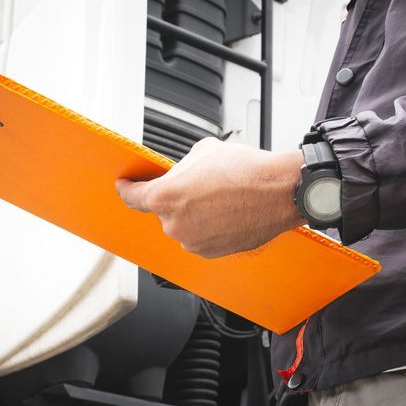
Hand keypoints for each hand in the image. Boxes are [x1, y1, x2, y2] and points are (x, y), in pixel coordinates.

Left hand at [116, 137, 304, 257]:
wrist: (280, 192)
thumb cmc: (247, 171)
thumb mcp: (203, 152)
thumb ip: (180, 168)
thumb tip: (177, 175)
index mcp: (166, 197)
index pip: (132, 197)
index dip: (127, 190)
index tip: (125, 187)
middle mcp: (175, 224)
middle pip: (164, 211)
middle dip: (178, 198)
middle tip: (202, 186)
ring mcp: (193, 242)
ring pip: (184, 226)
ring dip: (195, 214)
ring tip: (222, 198)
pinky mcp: (211, 253)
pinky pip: (201, 238)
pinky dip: (209, 228)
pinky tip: (228, 212)